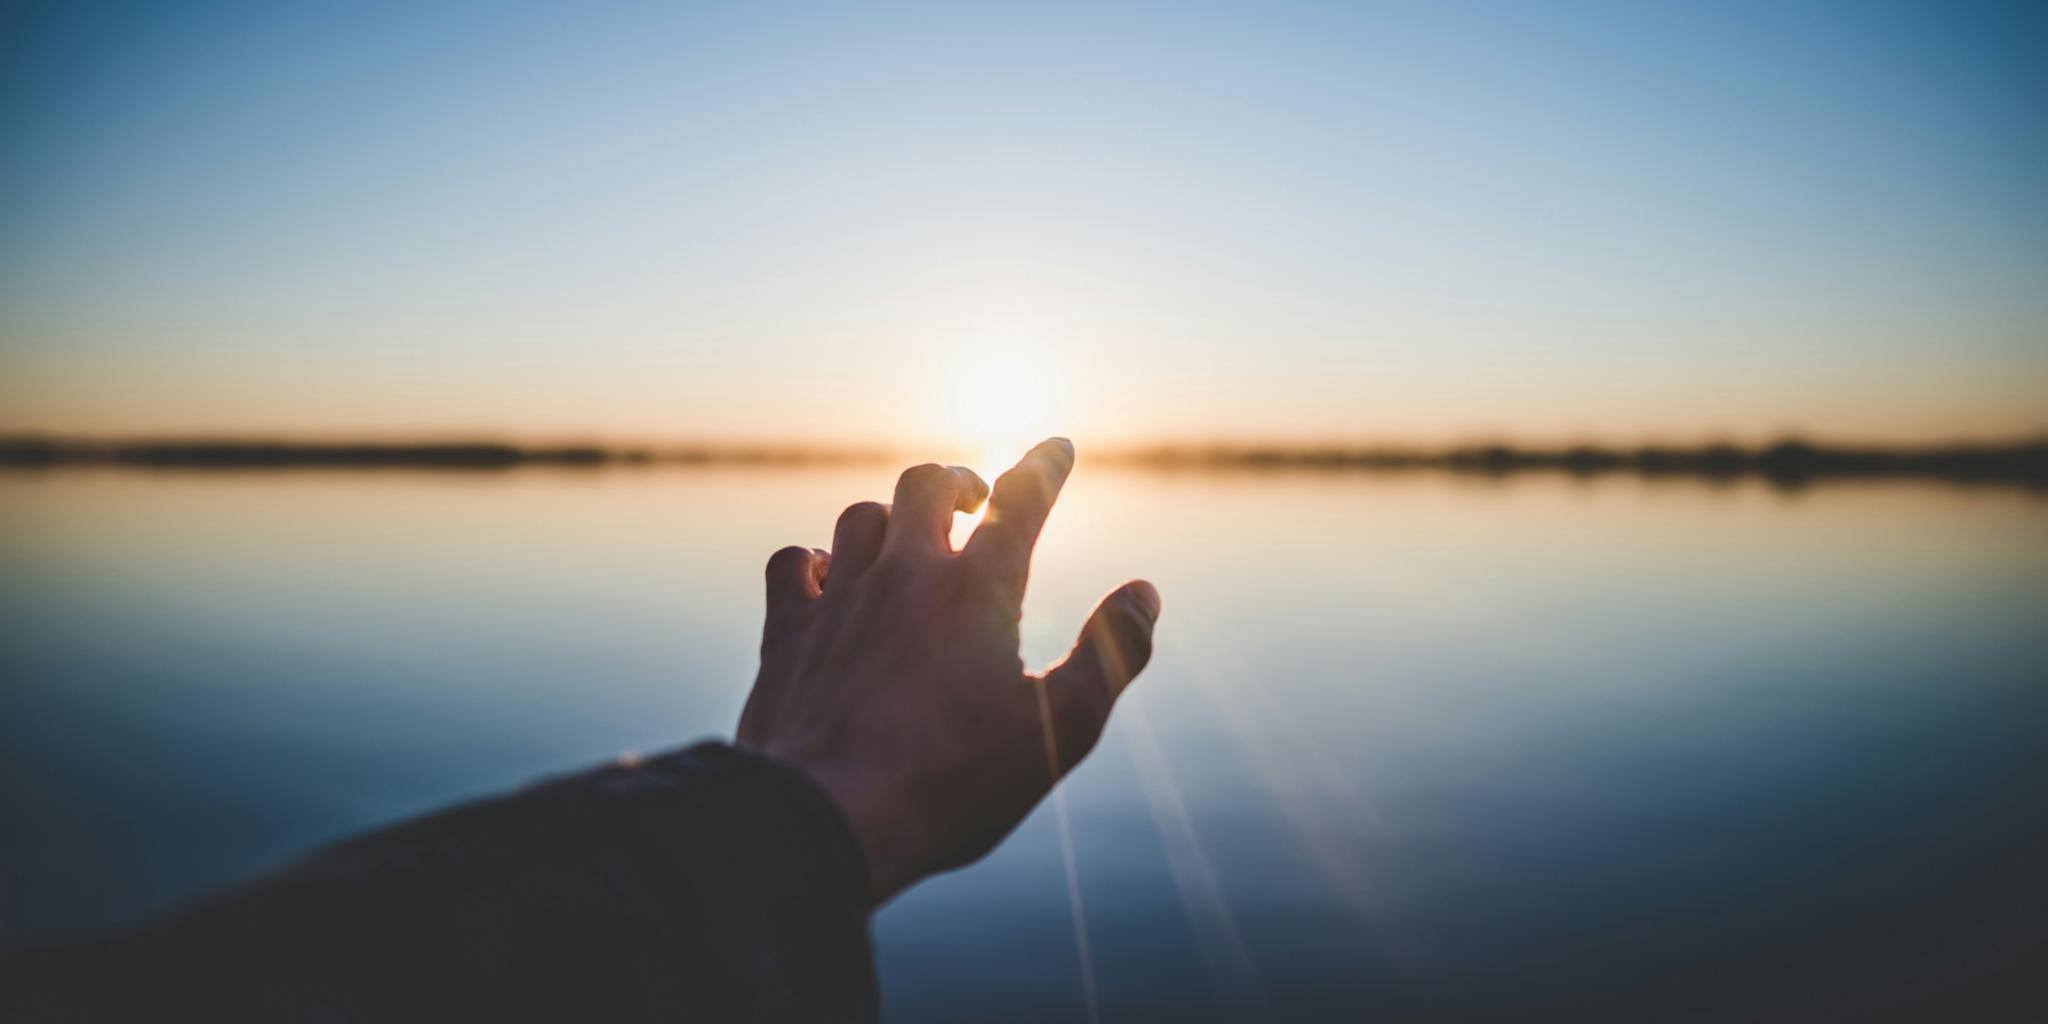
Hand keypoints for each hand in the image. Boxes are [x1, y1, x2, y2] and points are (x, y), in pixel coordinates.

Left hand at [736, 438, 1159, 904]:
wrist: (826, 819)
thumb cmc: (953, 783)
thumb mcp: (1060, 731)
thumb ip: (1111, 655)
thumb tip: (1144, 593)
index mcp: (978, 591)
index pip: (1020, 500)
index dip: (1043, 466)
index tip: (1057, 447)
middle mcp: (905, 575)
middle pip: (928, 484)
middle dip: (959, 481)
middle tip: (974, 500)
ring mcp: (840, 599)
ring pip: (860, 516)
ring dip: (890, 517)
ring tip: (908, 540)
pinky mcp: (788, 634)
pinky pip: (794, 563)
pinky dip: (815, 559)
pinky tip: (828, 578)